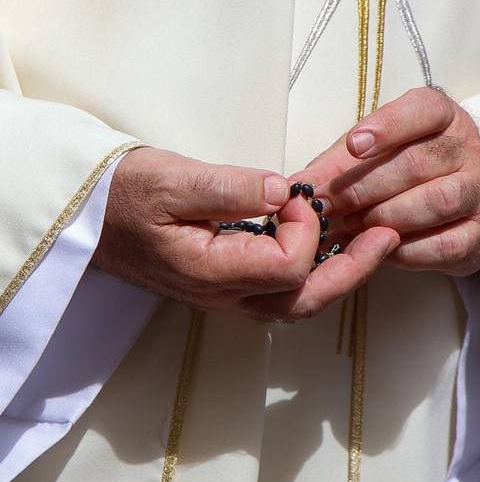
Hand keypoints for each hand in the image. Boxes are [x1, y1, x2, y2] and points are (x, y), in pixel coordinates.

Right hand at [92, 147, 398, 317]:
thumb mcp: (170, 178)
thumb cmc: (122, 193)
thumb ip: (229, 187)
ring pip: (295, 303)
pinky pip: (280, 292)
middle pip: (303, 300)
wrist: (87, 216)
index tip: (294, 192)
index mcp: (211, 272)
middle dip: (353, 269)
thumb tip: (286, 192)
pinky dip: (313, 272)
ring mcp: (224, 295)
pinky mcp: (224, 284)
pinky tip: (329, 246)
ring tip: (371, 244)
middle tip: (389, 236)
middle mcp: (222, 295)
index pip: (287, 266)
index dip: (306, 228)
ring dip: (339, 275)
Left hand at [301, 88, 479, 276]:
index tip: (354, 145)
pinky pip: (442, 244)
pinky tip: (378, 247)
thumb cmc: (408, 170)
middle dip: (364, 186)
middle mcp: (467, 149)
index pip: (421, 110)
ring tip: (350, 225)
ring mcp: (479, 192)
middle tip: (328, 204)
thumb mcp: (375, 153)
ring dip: (383, 217)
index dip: (388, 126)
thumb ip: (339, 163)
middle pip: (416, 163)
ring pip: (433, 202)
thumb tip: (298, 185)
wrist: (463, 207)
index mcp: (442, 116)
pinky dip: (404, 249)